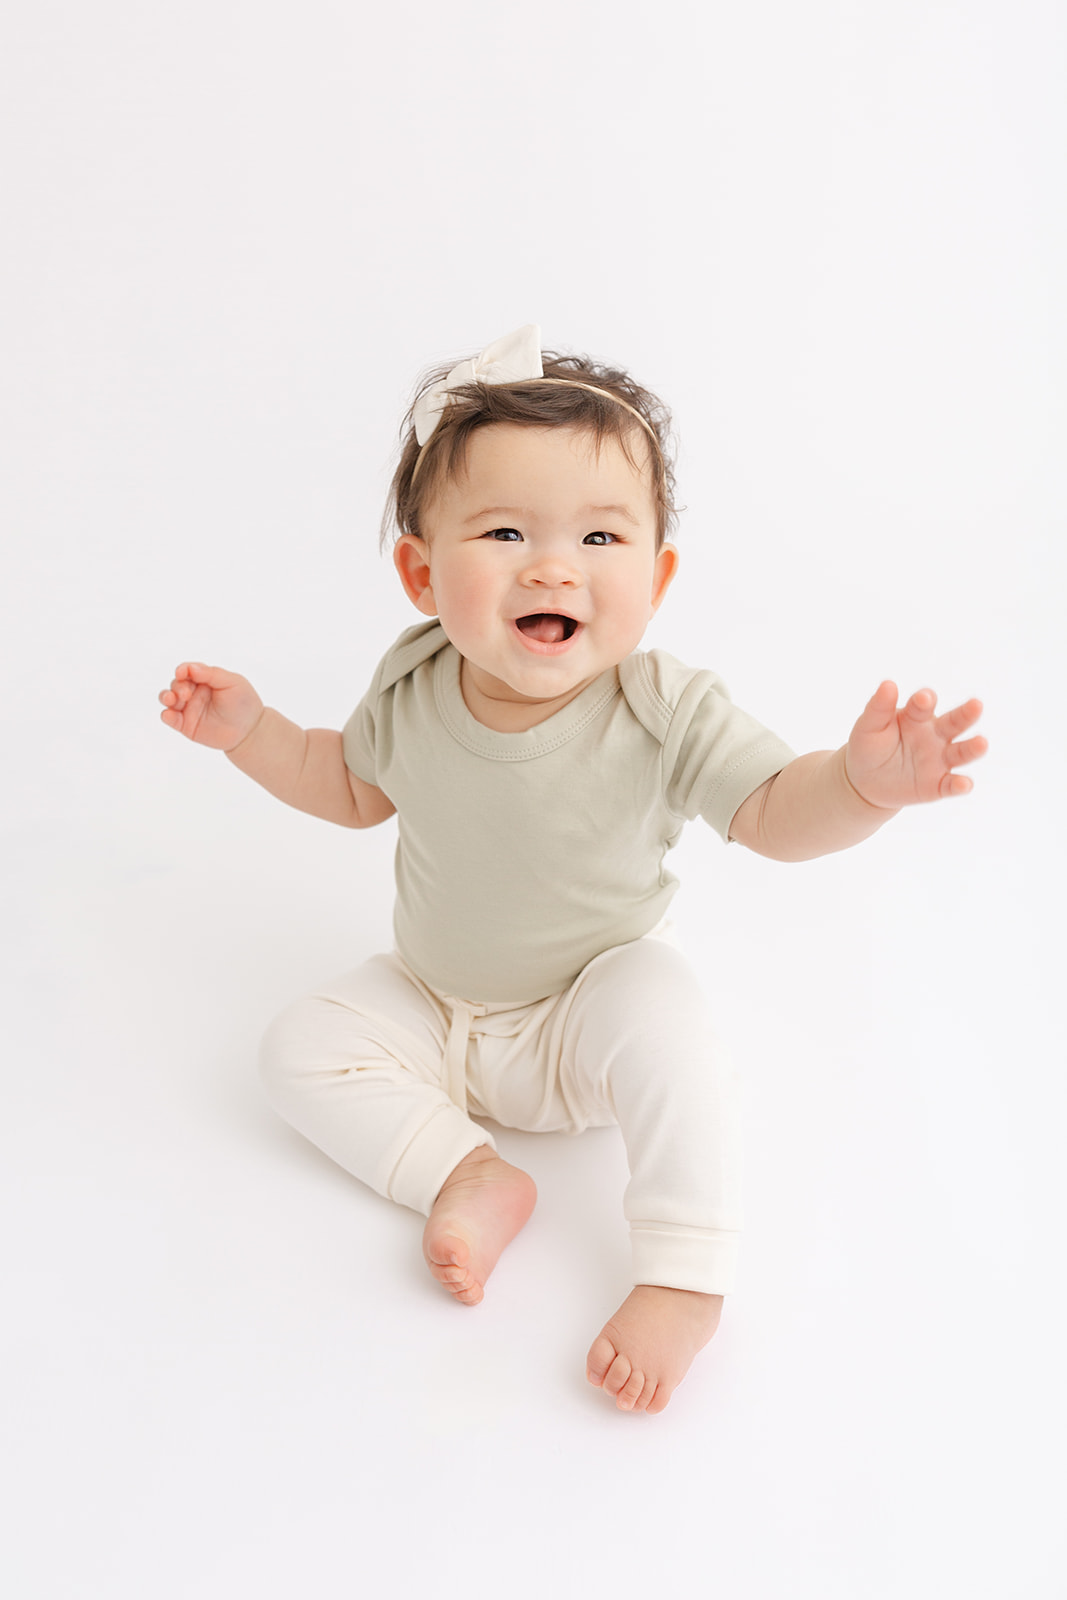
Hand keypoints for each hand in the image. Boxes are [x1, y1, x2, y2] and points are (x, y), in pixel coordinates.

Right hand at [158, 661, 263, 752]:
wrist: (249, 730)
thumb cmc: (243, 702)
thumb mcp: (232, 682)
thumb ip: (212, 674)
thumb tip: (190, 668)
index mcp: (204, 679)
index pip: (187, 670)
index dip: (182, 670)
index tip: (182, 673)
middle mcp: (193, 692)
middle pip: (176, 684)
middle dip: (178, 686)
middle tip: (187, 694)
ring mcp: (188, 708)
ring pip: (168, 699)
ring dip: (166, 697)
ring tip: (171, 699)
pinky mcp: (186, 725)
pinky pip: (170, 719)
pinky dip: (166, 715)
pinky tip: (169, 714)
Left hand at [844, 682, 986, 808]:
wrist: (864, 782)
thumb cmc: (869, 747)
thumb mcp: (868, 726)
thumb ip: (878, 707)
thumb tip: (888, 683)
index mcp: (917, 716)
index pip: (924, 705)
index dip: (925, 701)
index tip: (922, 698)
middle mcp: (934, 735)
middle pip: (954, 722)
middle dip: (965, 714)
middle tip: (976, 705)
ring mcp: (939, 760)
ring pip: (961, 752)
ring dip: (972, 748)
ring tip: (982, 743)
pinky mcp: (938, 785)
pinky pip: (952, 785)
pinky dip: (960, 785)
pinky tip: (965, 784)